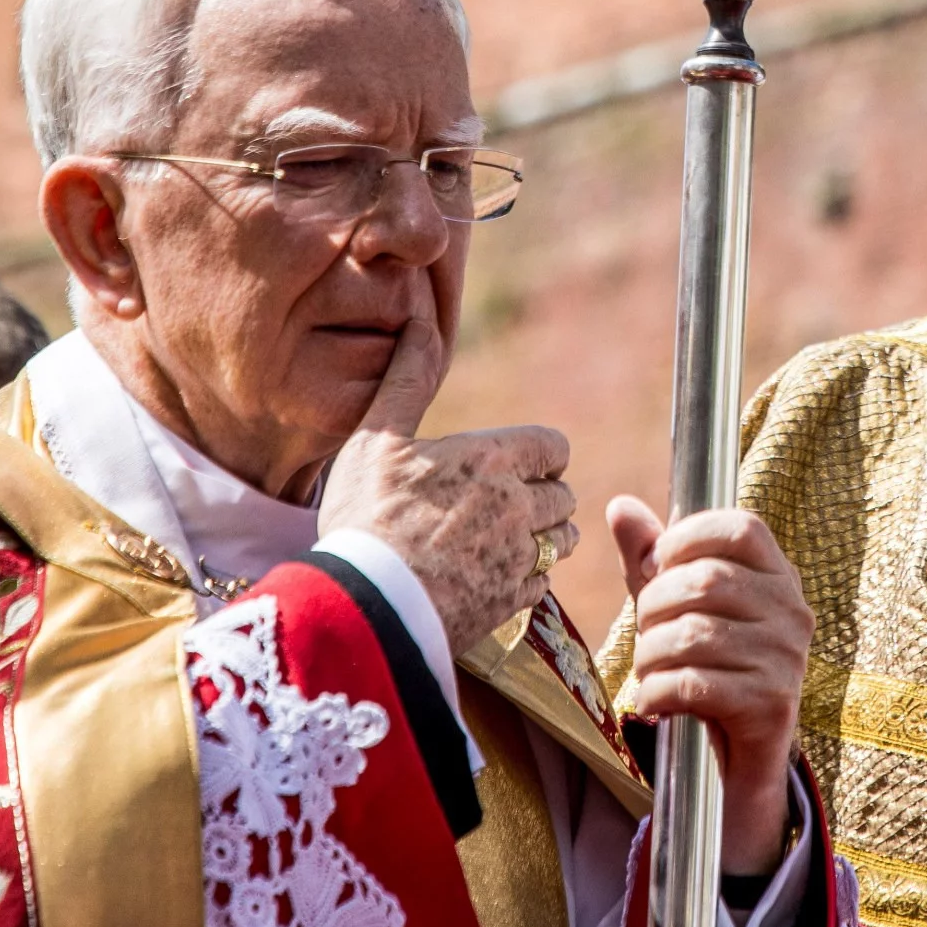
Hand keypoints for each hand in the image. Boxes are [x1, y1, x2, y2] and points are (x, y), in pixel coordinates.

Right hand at [318, 319, 578, 651]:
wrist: (364, 605)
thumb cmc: (365, 515)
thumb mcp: (377, 437)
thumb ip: (408, 378)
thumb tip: (420, 321)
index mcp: (493, 459)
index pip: (554, 446)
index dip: (539, 454)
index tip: (515, 463)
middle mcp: (519, 506)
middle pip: (563, 496)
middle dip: (543, 497)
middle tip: (504, 504)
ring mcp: (518, 558)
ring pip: (561, 542)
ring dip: (544, 538)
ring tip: (505, 541)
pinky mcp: (509, 604)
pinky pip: (541, 586)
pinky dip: (526, 581)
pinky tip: (492, 579)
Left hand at [610, 496, 812, 876]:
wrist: (741, 755)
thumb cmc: (708, 665)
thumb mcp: (677, 606)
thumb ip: (650, 557)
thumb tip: (620, 506)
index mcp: (778, 575)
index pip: (740, 528)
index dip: (686, 538)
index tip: (656, 567)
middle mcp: (793, 611)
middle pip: (706, 581)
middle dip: (654, 605)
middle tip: (644, 631)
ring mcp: (787, 658)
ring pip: (694, 635)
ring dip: (650, 654)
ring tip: (646, 670)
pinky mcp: (771, 704)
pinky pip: (695, 684)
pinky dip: (658, 691)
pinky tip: (654, 699)